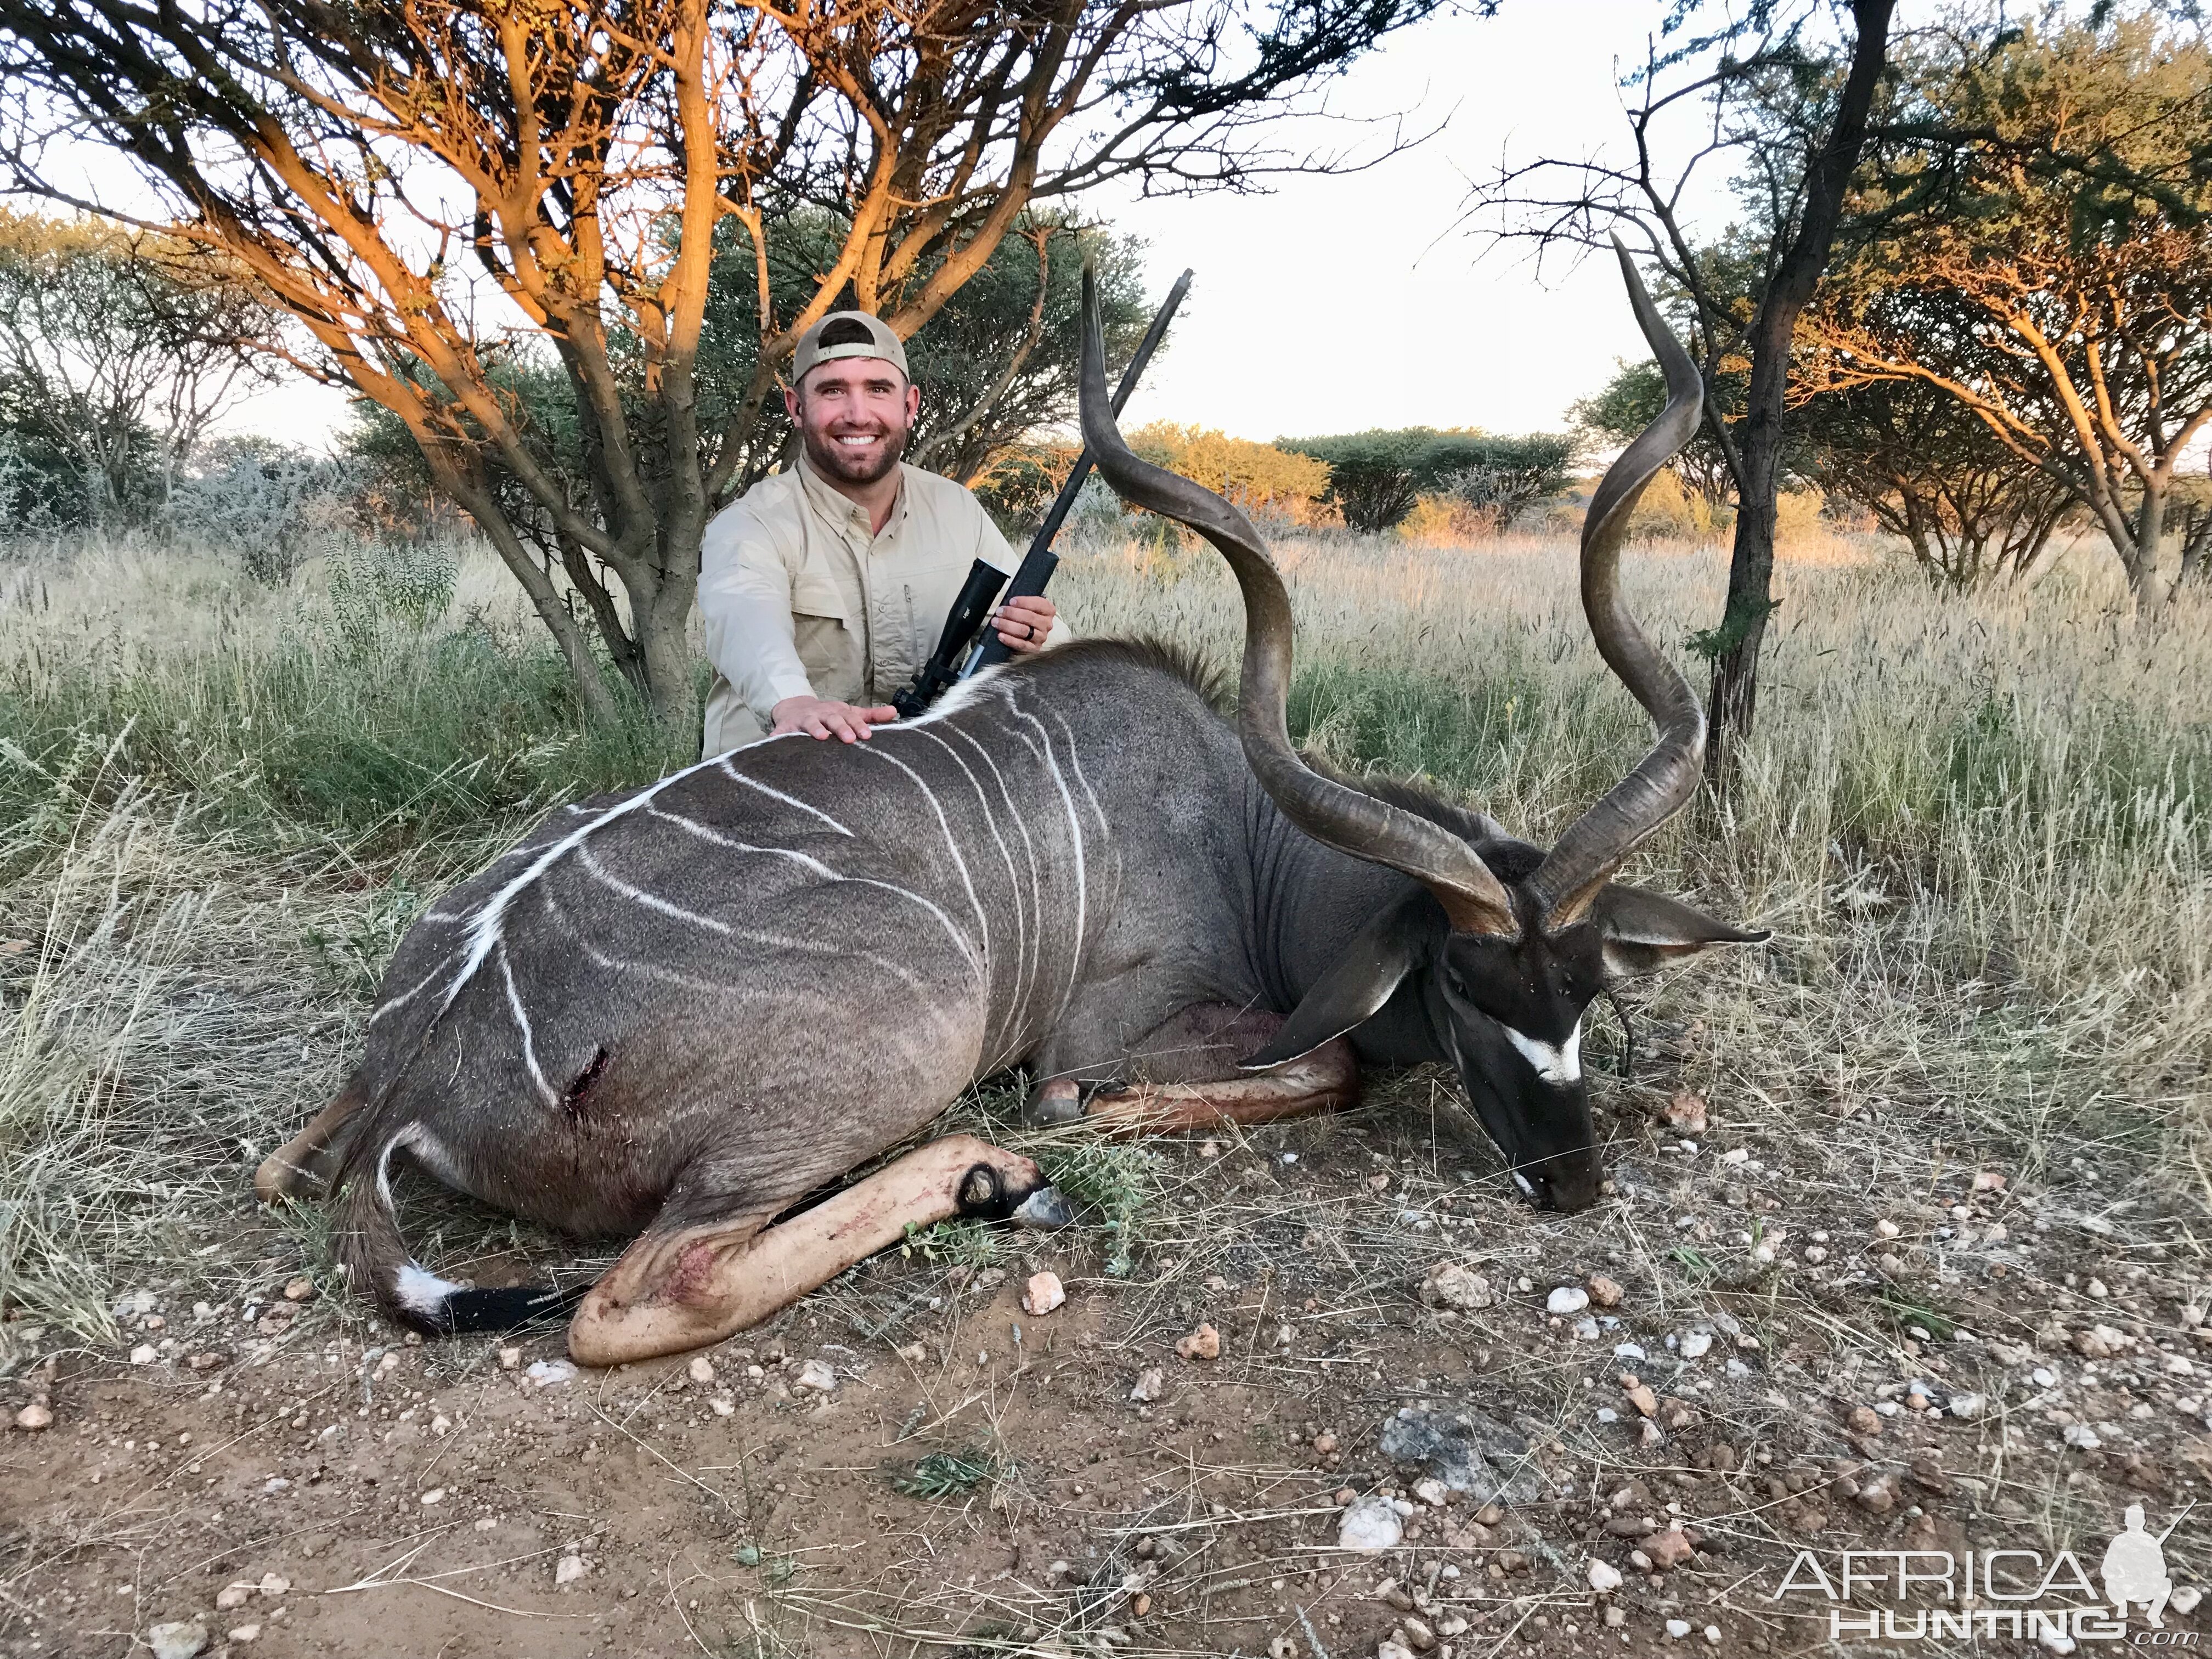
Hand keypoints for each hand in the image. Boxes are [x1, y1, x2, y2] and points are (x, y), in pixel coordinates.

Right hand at [771, 695, 898, 741]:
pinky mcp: (786, 728)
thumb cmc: (829, 715)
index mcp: (838, 712)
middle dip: (841, 727)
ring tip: (821, 737)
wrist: (796, 708)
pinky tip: (777, 743)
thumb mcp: (849, 713)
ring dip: (815, 729)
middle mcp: (822, 714)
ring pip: (811, 724)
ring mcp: (804, 720)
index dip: (859, 725)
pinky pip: (782, 734)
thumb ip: (871, 715)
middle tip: (850, 739)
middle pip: (833, 719)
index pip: (851, 717)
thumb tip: (894, 712)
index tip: (866, 735)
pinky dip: (778, 738)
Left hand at [993, 593, 1055, 653]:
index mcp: (1048, 610)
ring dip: (1007, 625)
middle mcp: (1047, 624)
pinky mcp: (1034, 648)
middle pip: (1029, 617)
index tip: (1011, 601)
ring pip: (1024, 630)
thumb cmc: (1027, 616)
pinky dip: (1009, 639)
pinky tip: (1000, 635)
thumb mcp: (1028, 606)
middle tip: (999, 611)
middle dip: (1011, 613)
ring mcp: (1041, 637)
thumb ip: (1020, 604)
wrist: (1031, 634)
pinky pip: (1021, 644)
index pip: (1038, 604)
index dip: (1023, 602)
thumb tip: (1007, 604)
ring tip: (996, 622)